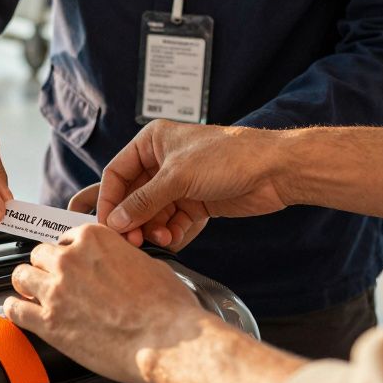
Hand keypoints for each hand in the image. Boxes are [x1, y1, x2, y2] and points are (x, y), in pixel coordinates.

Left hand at [4, 224, 217, 382]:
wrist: (169, 341)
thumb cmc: (169, 308)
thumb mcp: (150, 265)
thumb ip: (122, 259)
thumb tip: (120, 265)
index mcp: (94, 238)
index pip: (66, 238)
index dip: (69, 254)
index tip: (72, 265)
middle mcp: (70, 259)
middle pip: (40, 254)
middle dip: (46, 268)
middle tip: (55, 282)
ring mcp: (56, 290)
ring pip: (21, 275)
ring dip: (27, 285)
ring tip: (33, 295)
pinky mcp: (49, 323)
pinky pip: (14, 309)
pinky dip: (15, 310)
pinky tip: (20, 312)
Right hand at [98, 121, 289, 242]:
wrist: (275, 170)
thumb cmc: (229, 156)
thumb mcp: (178, 176)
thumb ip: (143, 201)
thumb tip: (115, 221)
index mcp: (152, 143)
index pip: (117, 174)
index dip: (109, 200)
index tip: (107, 225)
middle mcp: (162, 163)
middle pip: (133, 198)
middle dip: (132, 219)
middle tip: (130, 240)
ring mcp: (180, 185)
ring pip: (152, 214)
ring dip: (152, 229)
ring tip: (160, 239)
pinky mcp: (196, 204)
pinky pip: (172, 223)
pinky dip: (171, 233)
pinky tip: (174, 239)